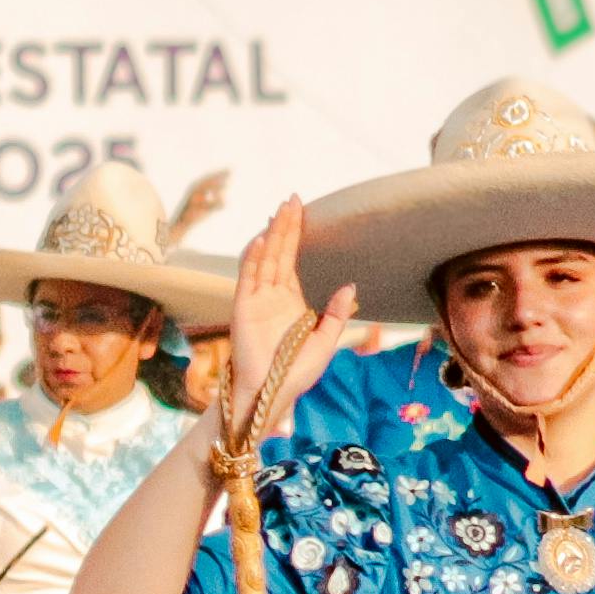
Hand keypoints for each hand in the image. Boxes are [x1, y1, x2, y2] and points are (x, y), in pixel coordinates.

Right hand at [222, 201, 360, 428]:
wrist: (271, 394)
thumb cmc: (296, 375)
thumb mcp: (326, 343)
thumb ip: (337, 315)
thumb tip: (350, 286)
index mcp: (290, 302)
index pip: (293, 262)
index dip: (297, 236)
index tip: (302, 211)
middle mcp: (272, 297)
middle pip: (280, 254)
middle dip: (286, 227)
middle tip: (293, 199)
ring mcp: (256, 301)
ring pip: (265, 260)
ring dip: (272, 236)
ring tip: (280, 211)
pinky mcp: (243, 309)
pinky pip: (248, 278)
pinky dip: (253, 258)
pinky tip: (262, 239)